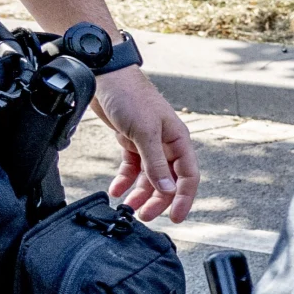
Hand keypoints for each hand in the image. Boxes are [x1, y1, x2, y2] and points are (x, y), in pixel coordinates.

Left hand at [91, 68, 197, 222]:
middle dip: (157, 200)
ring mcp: (149, 143)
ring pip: (149, 177)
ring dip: (140, 194)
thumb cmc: (130, 96)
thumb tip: (167, 189)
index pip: (188, 176)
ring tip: (128, 208)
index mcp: (178, 140)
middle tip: (144, 216)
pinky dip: (124, 180)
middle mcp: (166, 144)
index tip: (175, 217)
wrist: (105, 76)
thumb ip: (155, 162)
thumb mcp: (144, 132)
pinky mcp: (131, 141)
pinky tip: (116, 190)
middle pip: (167, 181)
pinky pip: (131, 167)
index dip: (183, 199)